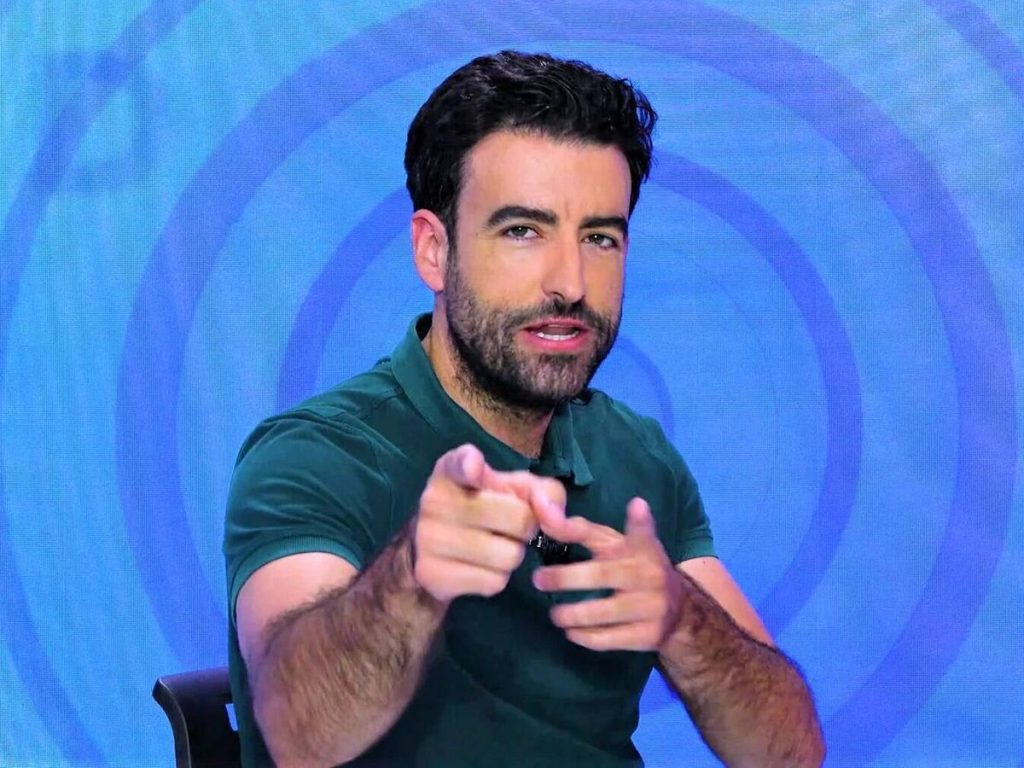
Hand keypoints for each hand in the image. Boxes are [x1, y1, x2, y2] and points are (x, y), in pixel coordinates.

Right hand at [412, 443, 565, 602]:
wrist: (431, 554)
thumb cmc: (482, 509)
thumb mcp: (513, 489)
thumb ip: (543, 492)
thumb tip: (555, 518)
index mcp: (451, 470)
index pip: (459, 462)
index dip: (470, 465)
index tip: (474, 468)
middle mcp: (434, 500)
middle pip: (519, 518)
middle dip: (525, 527)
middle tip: (506, 526)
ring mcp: (429, 538)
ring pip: (510, 556)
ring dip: (512, 554)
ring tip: (492, 545)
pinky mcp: (433, 574)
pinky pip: (494, 582)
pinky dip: (496, 577)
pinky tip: (478, 566)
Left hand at [531, 497, 682, 651]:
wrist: (678, 610)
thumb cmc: (633, 568)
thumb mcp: (614, 544)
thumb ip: (580, 529)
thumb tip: (544, 508)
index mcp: (642, 548)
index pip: (637, 531)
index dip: (638, 520)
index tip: (636, 504)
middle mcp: (649, 574)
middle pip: (603, 575)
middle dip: (567, 578)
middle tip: (538, 579)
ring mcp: (650, 607)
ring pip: (605, 612)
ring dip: (573, 614)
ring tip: (555, 614)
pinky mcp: (647, 635)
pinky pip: (611, 639)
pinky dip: (586, 637)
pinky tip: (571, 632)